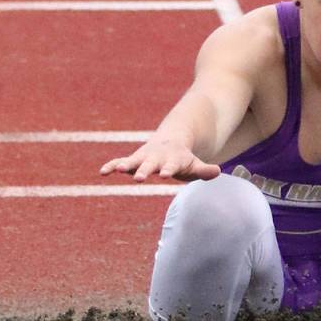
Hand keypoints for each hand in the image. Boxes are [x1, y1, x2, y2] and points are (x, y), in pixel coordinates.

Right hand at [99, 139, 220, 182]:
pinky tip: (102, 172)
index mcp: (173, 159)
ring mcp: (144, 157)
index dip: (168, 169)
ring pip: (133, 161)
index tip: (165, 175)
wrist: (171, 142)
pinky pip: (120, 161)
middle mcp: (157, 157)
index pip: (172, 166)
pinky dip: (112, 165)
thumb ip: (204, 170)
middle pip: (151, 164)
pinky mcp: (134, 160)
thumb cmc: (184, 160)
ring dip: (125, 165)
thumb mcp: (195, 165)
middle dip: (145, 170)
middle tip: (138, 178)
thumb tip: (218, 172)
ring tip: (118, 171)